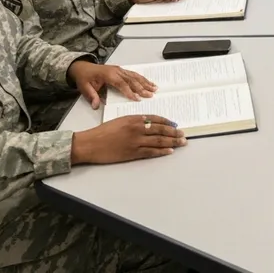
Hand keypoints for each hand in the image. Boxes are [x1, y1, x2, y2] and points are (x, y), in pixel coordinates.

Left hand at [67, 61, 156, 109]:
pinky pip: (134, 74)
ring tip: (154, 88)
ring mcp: (120, 70)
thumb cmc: (85, 78)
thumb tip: (96, 106)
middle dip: (142, 88)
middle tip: (150, 95)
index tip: (136, 99)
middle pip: (131, 79)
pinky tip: (149, 82)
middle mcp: (116, 71)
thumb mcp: (84, 87)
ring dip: (145, 82)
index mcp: (108, 74)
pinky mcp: (122, 70)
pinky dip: (143, 79)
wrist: (82, 67)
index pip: (121, 83)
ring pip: (135, 76)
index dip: (129, 91)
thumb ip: (91, 96)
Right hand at [70, 115, 186, 164]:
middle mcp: (137, 129)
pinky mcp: (132, 153)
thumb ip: (135, 121)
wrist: (91, 144)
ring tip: (181, 143)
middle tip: (183, 134)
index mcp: (133, 119)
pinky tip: (169, 151)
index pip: (155, 119)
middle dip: (174, 132)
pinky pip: (151, 152)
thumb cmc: (103, 132)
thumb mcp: (120, 120)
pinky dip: (161, 151)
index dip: (167, 122)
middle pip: (160, 130)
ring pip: (158, 141)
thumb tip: (149, 123)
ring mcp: (135, 142)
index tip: (175, 124)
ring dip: (172, 142)